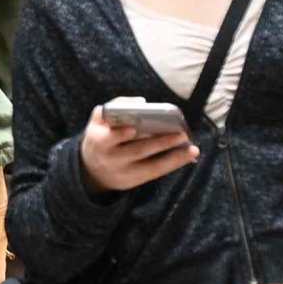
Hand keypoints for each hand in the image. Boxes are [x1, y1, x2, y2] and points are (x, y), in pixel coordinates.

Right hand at [80, 112, 200, 192]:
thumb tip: (141, 102)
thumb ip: (114, 107)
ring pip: (151, 166)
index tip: (134, 128)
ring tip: (191, 148)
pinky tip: (188, 155)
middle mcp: (111, 158)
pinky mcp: (134, 181)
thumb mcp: (98, 120)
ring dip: (173, 157)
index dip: (121, 134)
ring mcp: (123, 172)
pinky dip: (174, 164)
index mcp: (99, 140)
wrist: (91, 170)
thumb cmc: (101, 136)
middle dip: (159, 143)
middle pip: (137, 151)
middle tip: (180, 134)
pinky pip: (156, 173)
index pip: (109, 138)